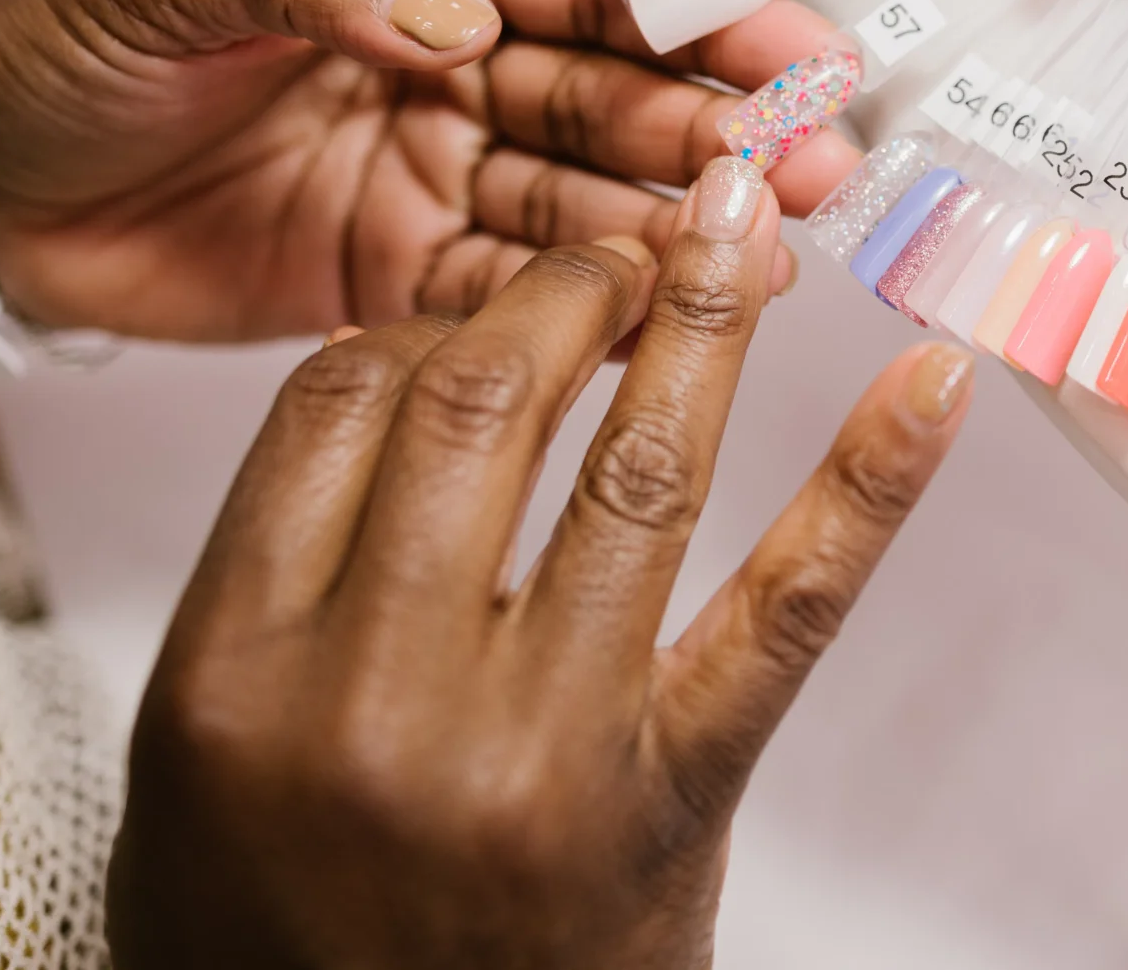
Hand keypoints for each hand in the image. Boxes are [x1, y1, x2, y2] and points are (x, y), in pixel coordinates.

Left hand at [0, 0, 859, 340]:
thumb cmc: (54, 40)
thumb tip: (454, 20)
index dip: (699, 12)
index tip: (794, 48)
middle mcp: (450, 66)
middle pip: (615, 98)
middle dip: (720, 131)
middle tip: (815, 171)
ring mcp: (435, 177)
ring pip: (586, 202)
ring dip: (678, 227)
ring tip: (769, 256)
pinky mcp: (401, 281)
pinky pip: (517, 298)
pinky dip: (591, 315)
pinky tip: (670, 326)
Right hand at [107, 156, 975, 967]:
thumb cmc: (290, 948)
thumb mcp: (198, 773)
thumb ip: (271, 585)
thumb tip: (375, 383)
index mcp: (237, 677)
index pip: (336, 404)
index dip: (421, 321)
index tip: (479, 308)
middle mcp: (381, 700)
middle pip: (482, 400)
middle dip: (564, 293)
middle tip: (619, 254)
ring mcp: (539, 747)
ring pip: (637, 467)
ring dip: (699, 320)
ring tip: (733, 230)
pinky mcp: (675, 796)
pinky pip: (785, 609)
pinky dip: (871, 482)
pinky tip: (930, 386)